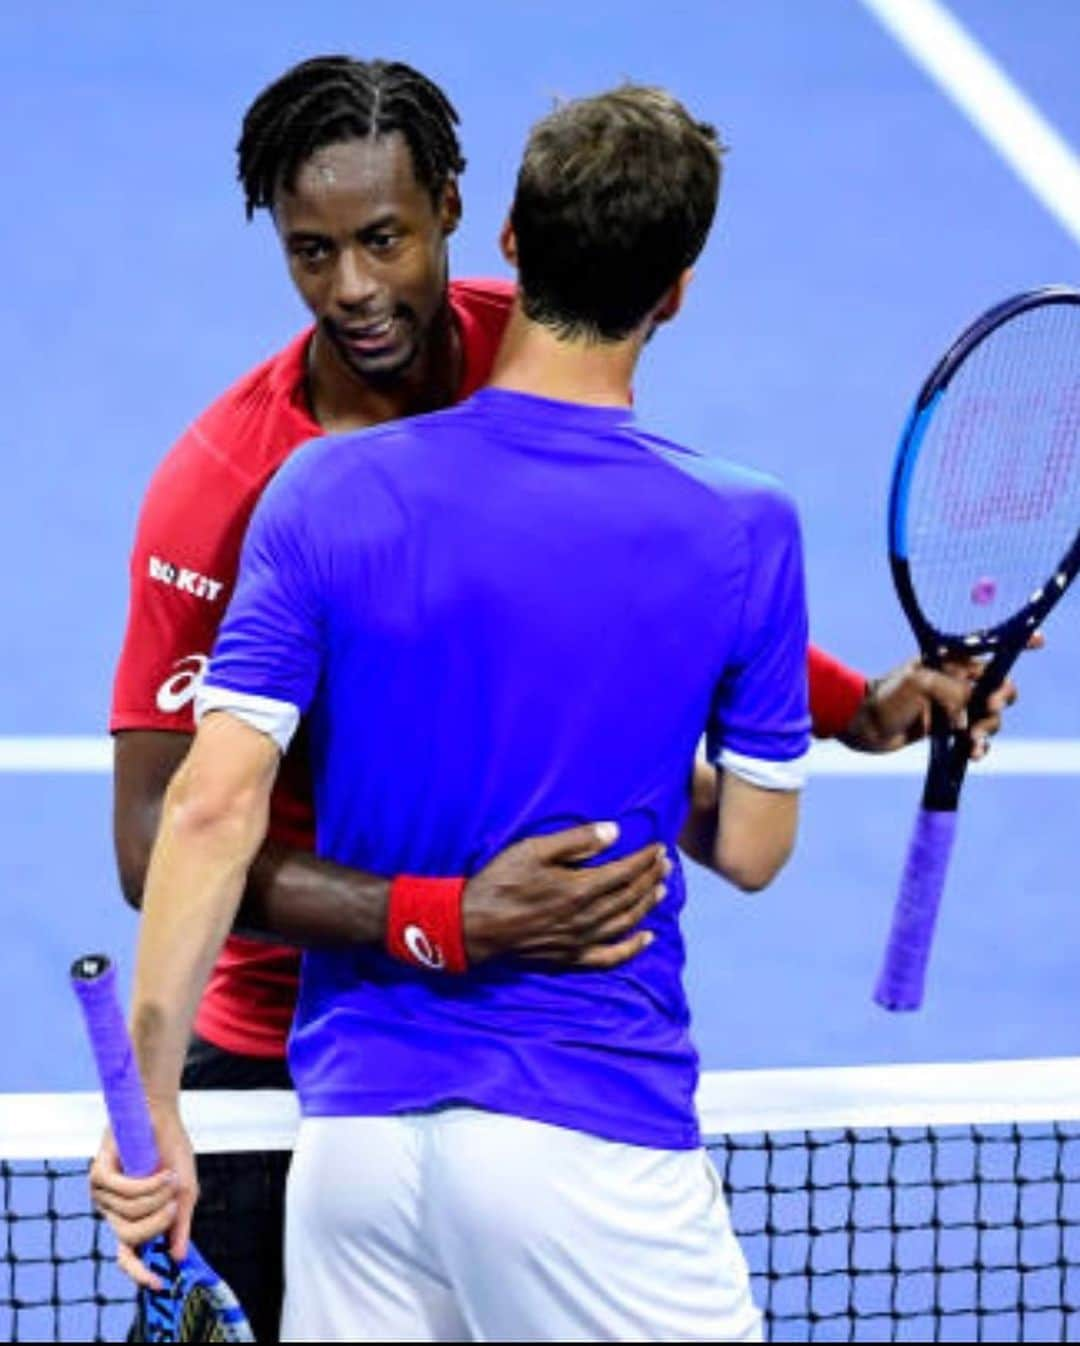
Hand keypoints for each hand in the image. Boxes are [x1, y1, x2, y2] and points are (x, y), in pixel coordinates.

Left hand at [89, 1105, 197, 1289]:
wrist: (161, 1114)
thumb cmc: (171, 1150)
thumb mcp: (184, 1191)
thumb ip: (180, 1223)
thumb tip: (178, 1257)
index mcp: (132, 1217)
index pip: (128, 1255)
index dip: (140, 1272)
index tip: (159, 1283)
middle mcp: (113, 1210)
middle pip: (130, 1238)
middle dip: (158, 1223)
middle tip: (175, 1204)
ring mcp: (102, 1195)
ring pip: (129, 1214)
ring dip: (157, 1197)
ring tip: (171, 1177)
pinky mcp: (97, 1174)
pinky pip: (123, 1192)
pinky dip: (147, 1184)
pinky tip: (162, 1172)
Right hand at [463, 823, 668, 969]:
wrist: (473, 926)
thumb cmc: (501, 882)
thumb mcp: (534, 850)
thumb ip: (576, 841)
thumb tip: (614, 832)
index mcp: (580, 888)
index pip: (625, 872)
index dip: (645, 859)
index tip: (659, 848)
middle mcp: (587, 918)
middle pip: (630, 896)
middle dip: (650, 877)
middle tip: (665, 863)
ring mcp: (580, 942)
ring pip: (626, 923)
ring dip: (647, 905)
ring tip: (662, 890)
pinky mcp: (570, 959)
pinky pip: (610, 957)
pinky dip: (632, 948)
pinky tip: (646, 938)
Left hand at [839, 634, 1041, 756]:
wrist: (862, 725)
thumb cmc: (887, 696)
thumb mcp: (923, 683)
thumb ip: (956, 692)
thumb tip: (972, 714)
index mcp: (950, 660)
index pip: (987, 646)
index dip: (1016, 643)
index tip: (1039, 642)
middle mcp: (955, 681)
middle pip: (998, 687)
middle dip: (1000, 699)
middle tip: (985, 709)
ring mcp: (952, 706)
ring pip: (990, 717)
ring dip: (987, 729)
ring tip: (970, 740)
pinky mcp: (947, 730)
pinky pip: (975, 739)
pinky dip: (978, 747)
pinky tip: (972, 753)